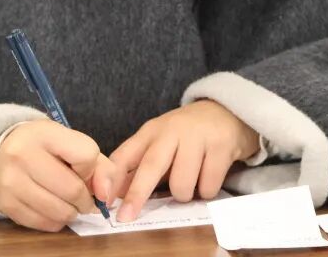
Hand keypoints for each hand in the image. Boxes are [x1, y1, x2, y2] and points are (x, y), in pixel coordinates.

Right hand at [0, 119, 120, 231]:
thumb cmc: (43, 146)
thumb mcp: (69, 142)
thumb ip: (98, 164)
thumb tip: (106, 195)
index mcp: (45, 133)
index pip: (86, 156)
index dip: (91, 169)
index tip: (84, 170)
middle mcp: (24, 154)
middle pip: (73, 189)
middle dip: (86, 200)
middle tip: (85, 199)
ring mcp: (11, 180)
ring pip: (59, 211)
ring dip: (72, 212)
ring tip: (69, 204)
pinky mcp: (5, 203)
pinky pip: (43, 224)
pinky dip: (56, 221)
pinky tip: (53, 208)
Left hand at [109, 99, 259, 221]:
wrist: (226, 111)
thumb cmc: (186, 134)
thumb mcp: (159, 142)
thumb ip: (137, 166)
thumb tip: (112, 193)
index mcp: (151, 131)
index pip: (125, 154)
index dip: (111, 178)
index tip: (101, 200)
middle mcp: (172, 130)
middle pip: (151, 165)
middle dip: (137, 194)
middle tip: (126, 217)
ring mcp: (197, 136)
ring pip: (182, 184)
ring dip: (184, 194)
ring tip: (191, 180)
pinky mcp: (221, 145)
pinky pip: (208, 187)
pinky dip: (206, 190)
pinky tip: (209, 174)